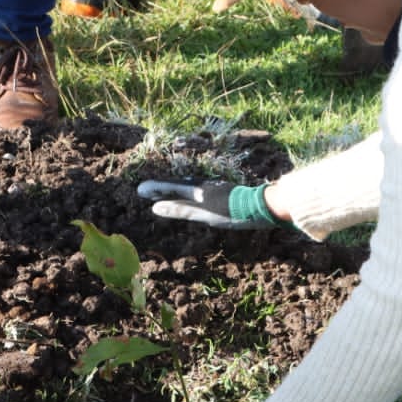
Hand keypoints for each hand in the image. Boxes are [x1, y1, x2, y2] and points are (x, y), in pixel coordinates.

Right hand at [137, 180, 280, 229]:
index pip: (170, 188)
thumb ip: (181, 210)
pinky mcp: (222, 192)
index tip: (140, 190)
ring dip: (174, 190)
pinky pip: (198, 191)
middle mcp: (203, 186)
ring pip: (188, 187)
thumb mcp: (204, 214)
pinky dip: (186, 193)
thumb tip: (156, 207)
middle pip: (178, 186)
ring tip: (163, 195)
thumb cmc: (232, 212)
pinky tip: (189, 199)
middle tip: (147, 192)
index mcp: (197, 190)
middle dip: (162, 188)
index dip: (155, 189)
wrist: (261, 205)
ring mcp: (213, 188)